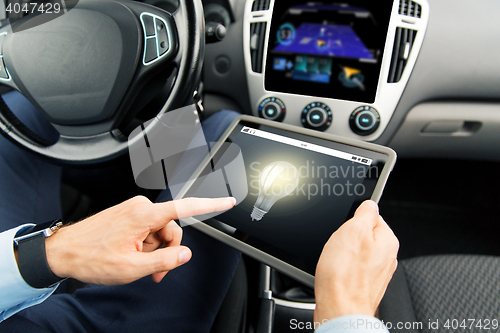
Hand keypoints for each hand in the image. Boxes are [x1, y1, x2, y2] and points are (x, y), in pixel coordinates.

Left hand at [45, 196, 235, 284]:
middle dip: (167, 252)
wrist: (63, 252)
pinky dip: (146, 246)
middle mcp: (140, 207)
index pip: (185, 208)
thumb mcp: (132, 267)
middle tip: (156, 271)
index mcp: (143, 214)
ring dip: (155, 252)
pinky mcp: (129, 216)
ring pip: (160, 232)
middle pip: (172, 229)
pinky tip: (133, 257)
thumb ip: (164, 260)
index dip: (210, 204)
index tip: (227, 201)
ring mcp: (133, 211)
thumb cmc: (91, 257)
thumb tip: (185, 255)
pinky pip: (148, 231)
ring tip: (138, 266)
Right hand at [314, 200, 398, 322]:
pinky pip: (350, 268)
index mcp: (387, 240)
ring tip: (335, 261)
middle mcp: (386, 257)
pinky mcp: (363, 285)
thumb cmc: (344, 275)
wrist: (339, 310)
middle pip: (362, 235)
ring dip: (342, 254)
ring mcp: (375, 273)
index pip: (371, 216)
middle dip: (346, 237)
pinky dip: (340, 268)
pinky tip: (334, 273)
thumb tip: (369, 204)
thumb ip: (365, 213)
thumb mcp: (353, 230)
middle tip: (337, 245)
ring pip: (354, 253)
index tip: (344, 225)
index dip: (353, 218)